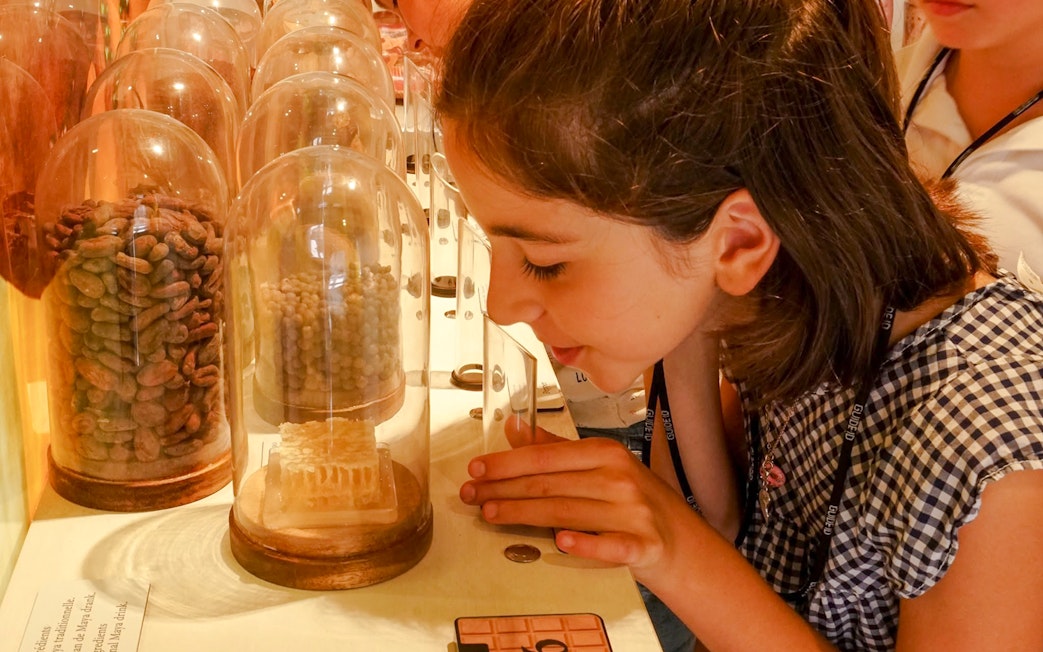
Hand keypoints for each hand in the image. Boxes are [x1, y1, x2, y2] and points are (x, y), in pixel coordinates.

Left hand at [459, 426, 698, 576]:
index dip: (507, 463)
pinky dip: (585, 544)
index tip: (475, 469)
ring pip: (566, 512)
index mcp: (605, 453)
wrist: (681, 542)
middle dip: (503, 490)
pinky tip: (560, 541)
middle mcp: (618, 478)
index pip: (545, 457)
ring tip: (490, 514)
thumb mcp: (600, 466)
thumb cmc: (632, 500)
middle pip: (549, 484)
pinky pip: (610, 544)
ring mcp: (632, 512)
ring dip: (523, 514)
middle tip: (470, 496)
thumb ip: (555, 449)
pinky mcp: (643, 544)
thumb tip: (513, 426)